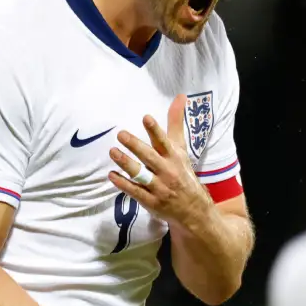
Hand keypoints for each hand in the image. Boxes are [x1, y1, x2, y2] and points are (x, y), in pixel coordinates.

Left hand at [108, 95, 213, 233]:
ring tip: (112, 152)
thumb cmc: (182, 172)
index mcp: (174, 157)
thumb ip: (175, 123)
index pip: (164, 142)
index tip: (146, 118)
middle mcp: (167, 171)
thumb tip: (180, 97)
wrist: (193, 208)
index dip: (155, 130)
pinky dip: (123, 184)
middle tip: (121, 134)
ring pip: (141, 174)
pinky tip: (111, 175)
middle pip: (150, 157)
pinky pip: (135, 192)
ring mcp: (159, 187)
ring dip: (126, 163)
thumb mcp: (180, 148)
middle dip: (135, 146)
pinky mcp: (151, 201)